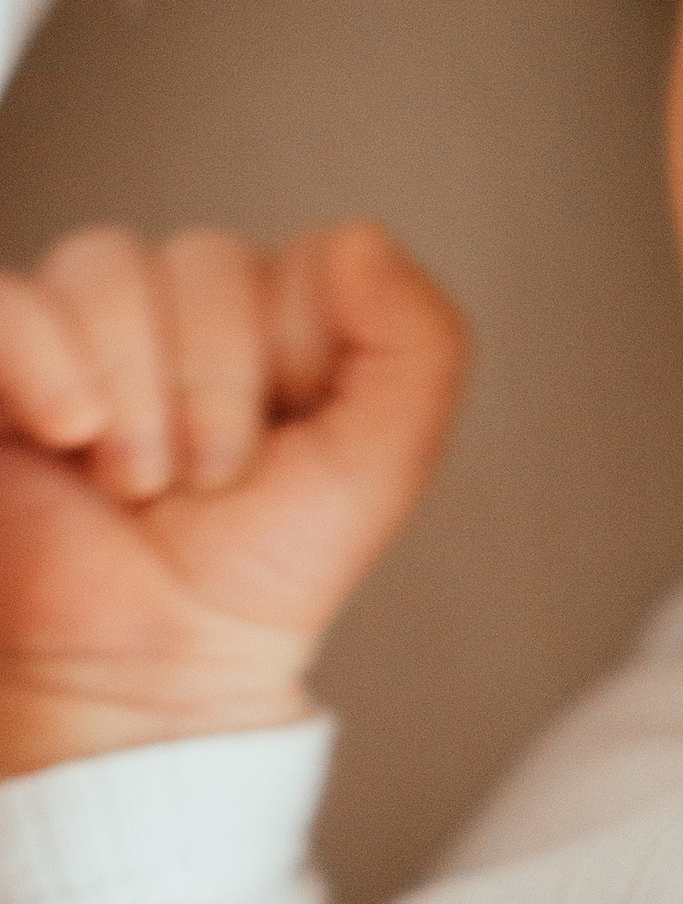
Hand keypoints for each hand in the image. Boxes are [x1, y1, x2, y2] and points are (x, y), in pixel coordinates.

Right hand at [0, 222, 468, 775]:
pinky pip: (9, 302)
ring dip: (133, 387)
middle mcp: (178, 304)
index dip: (299, 351)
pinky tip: (69, 430)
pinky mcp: (2, 370)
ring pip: (106, 265)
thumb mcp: (383, 464)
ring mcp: (81, 330)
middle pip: (204, 260)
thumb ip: (420, 343)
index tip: (286, 442)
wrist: (155, 666)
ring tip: (137, 481)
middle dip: (216, 389)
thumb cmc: (259, 570)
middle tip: (205, 480)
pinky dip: (40, 355)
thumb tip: (363, 237)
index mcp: (276, 313)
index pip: (303, 256)